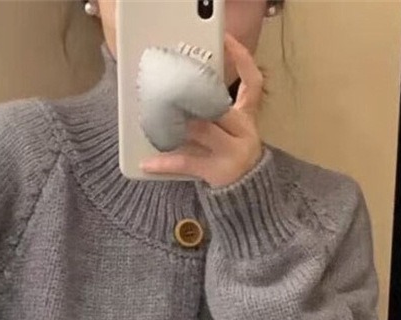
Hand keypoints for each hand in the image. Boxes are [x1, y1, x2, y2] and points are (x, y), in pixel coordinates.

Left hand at [140, 34, 265, 187]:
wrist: (246, 195)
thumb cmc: (230, 158)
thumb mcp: (230, 132)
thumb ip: (214, 113)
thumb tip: (180, 97)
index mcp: (247, 118)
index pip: (253, 83)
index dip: (242, 60)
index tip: (227, 42)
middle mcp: (243, 132)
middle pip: (218, 106)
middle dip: (194, 97)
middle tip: (170, 88)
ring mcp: (232, 152)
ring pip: (201, 130)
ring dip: (176, 124)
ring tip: (153, 120)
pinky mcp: (217, 171)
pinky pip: (186, 162)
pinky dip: (164, 163)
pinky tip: (147, 163)